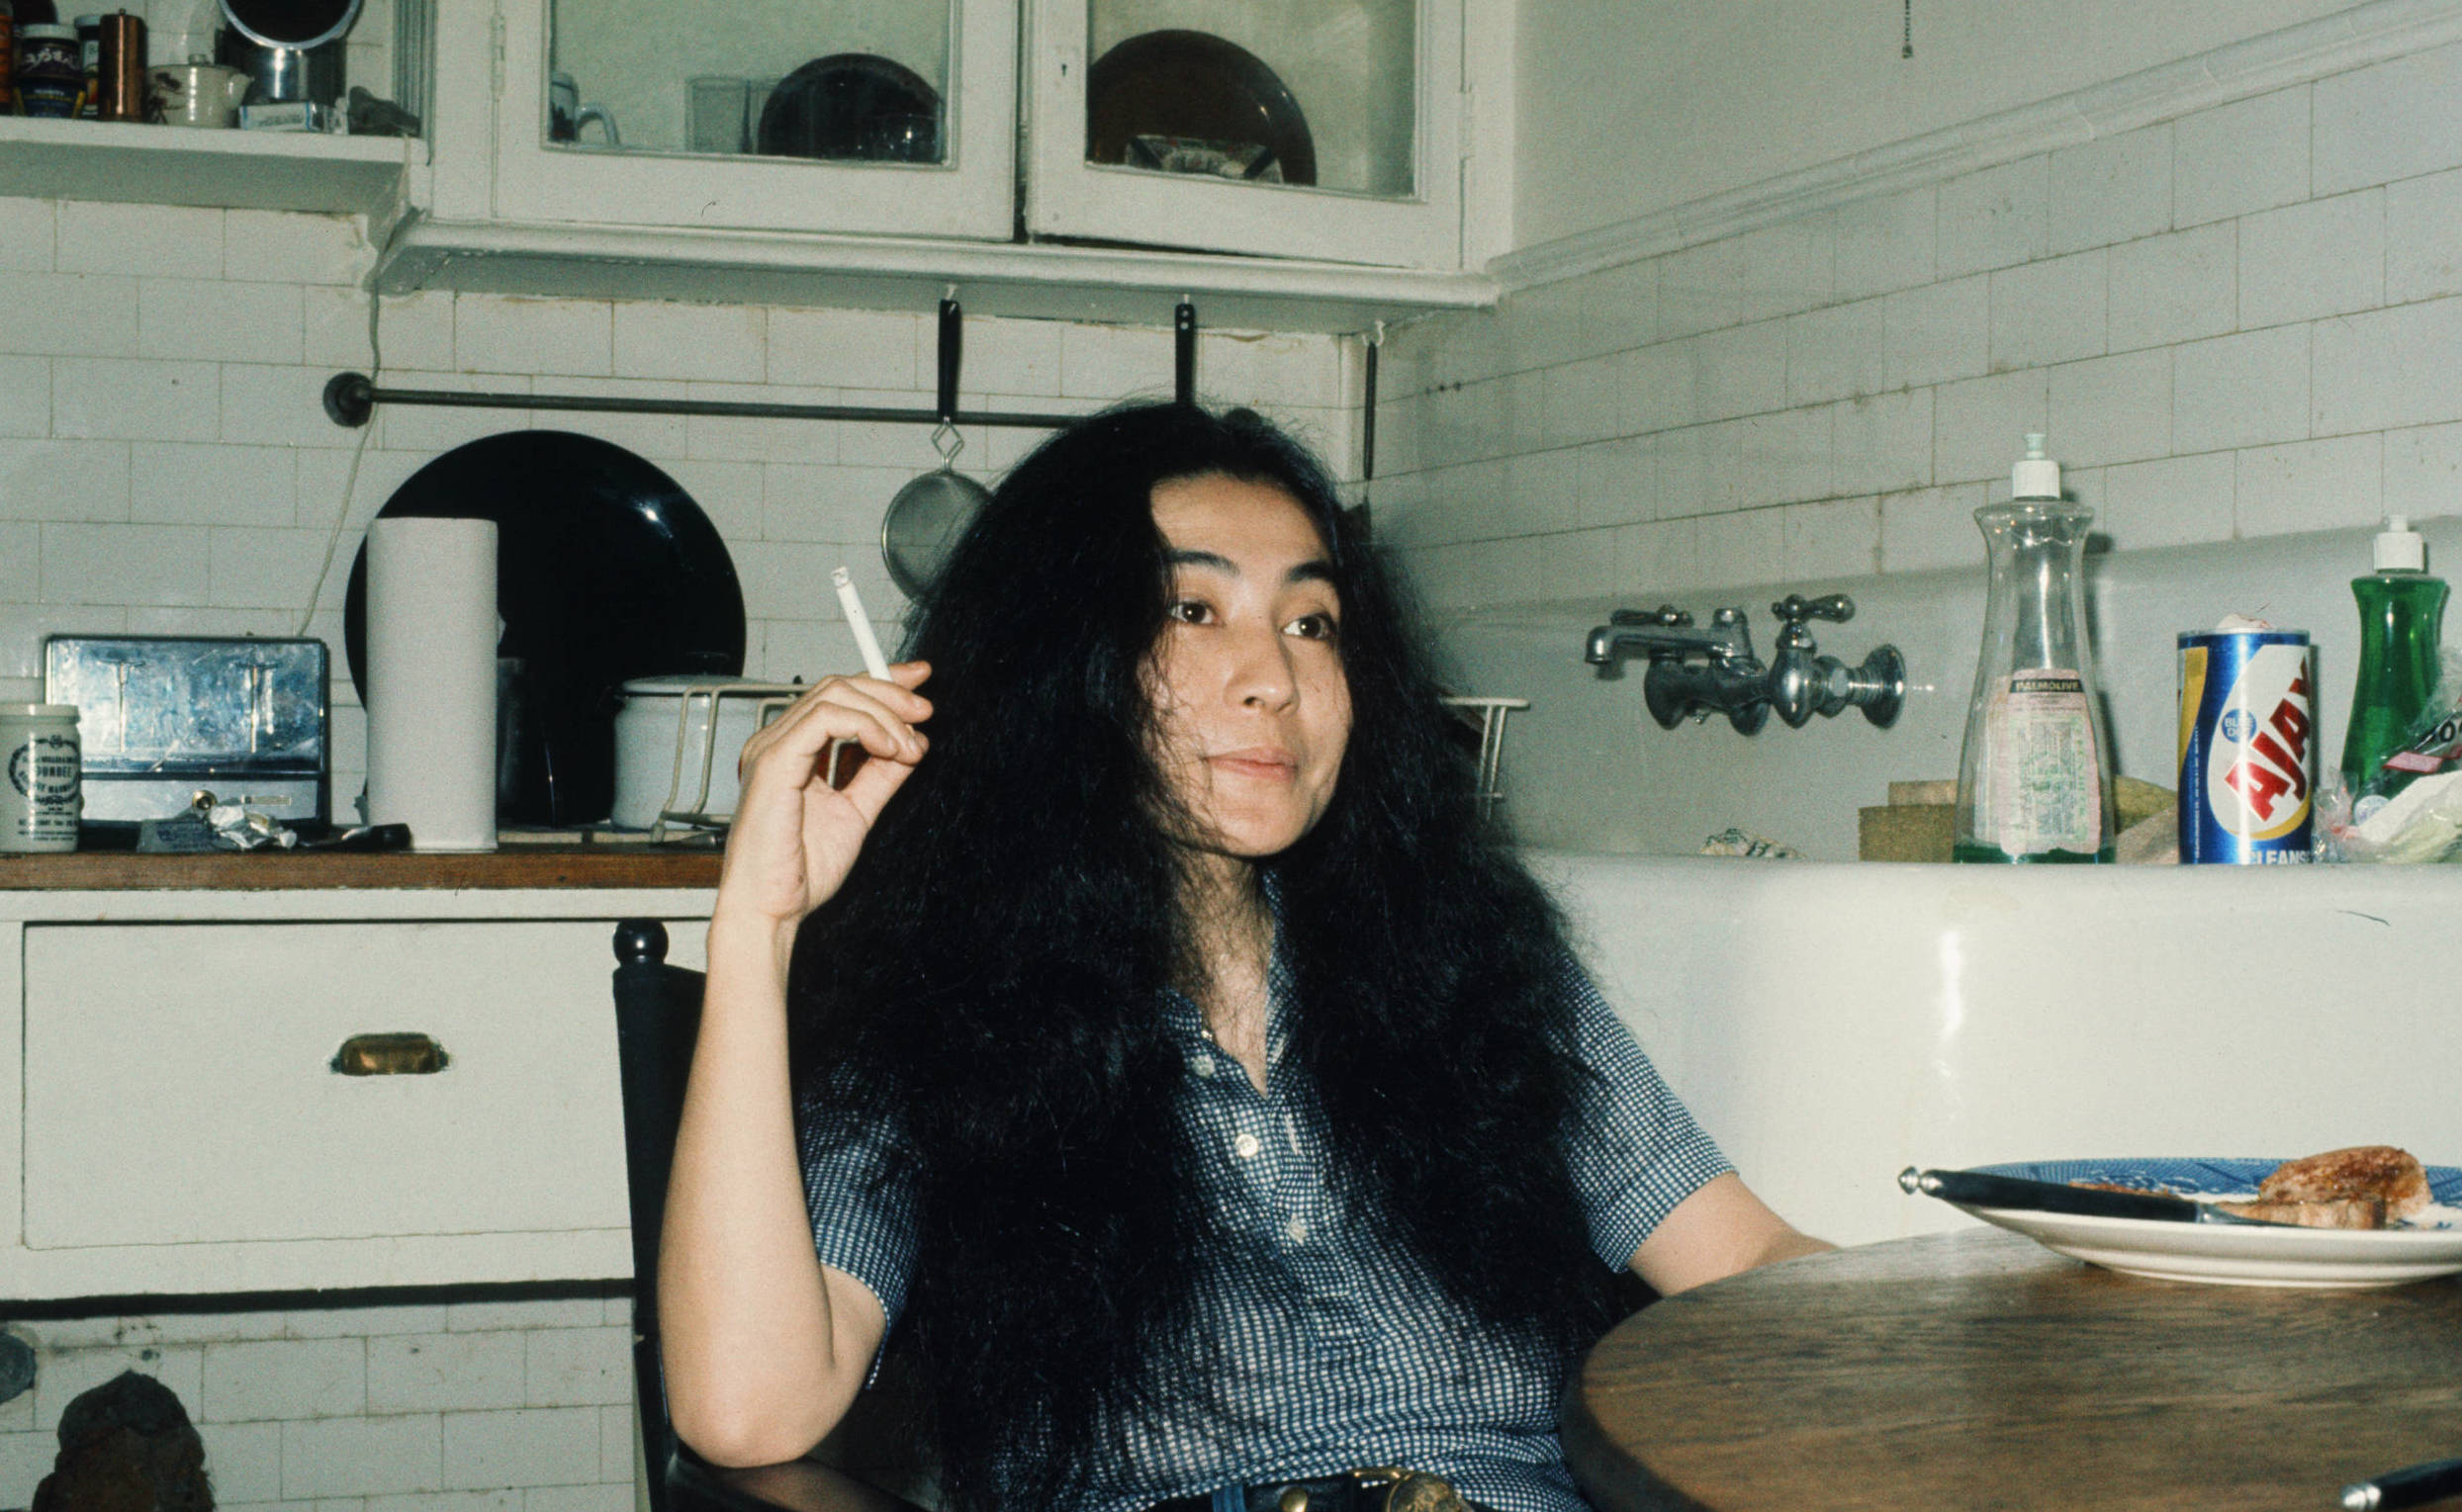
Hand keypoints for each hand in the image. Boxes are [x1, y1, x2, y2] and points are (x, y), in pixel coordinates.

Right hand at [715, 662, 931, 932]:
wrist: (772, 908)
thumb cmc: (799, 872)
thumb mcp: (856, 812)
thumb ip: (880, 776)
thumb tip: (912, 745)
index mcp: (792, 752)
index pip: (838, 697)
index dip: (881, 683)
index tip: (919, 685)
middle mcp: (778, 744)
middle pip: (838, 687)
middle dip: (889, 692)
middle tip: (924, 712)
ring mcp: (772, 749)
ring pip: (834, 695)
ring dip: (884, 714)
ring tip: (908, 745)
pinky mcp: (773, 761)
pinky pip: (825, 719)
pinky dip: (865, 725)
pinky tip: (887, 748)